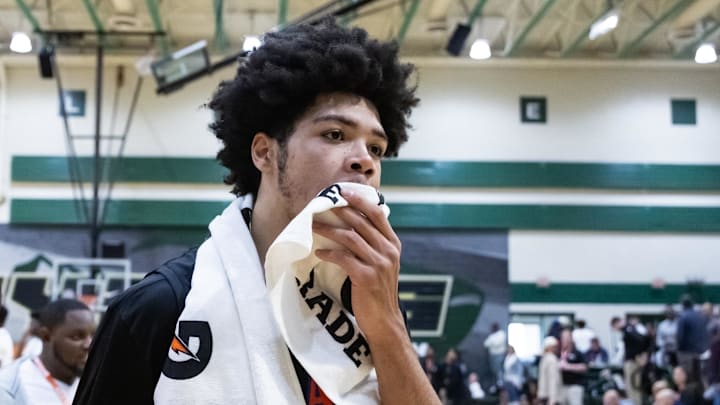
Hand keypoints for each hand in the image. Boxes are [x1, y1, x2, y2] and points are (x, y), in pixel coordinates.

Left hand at [312, 189, 404, 346]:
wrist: (384, 321)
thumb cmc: (378, 291)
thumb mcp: (383, 263)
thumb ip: (374, 244)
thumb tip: (354, 223)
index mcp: (393, 244)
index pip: (377, 214)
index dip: (360, 200)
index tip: (343, 191)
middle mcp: (388, 251)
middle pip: (360, 222)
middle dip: (339, 211)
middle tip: (321, 205)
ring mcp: (379, 264)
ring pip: (350, 237)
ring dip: (328, 230)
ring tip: (313, 226)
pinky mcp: (366, 277)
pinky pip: (343, 258)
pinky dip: (329, 253)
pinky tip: (319, 252)